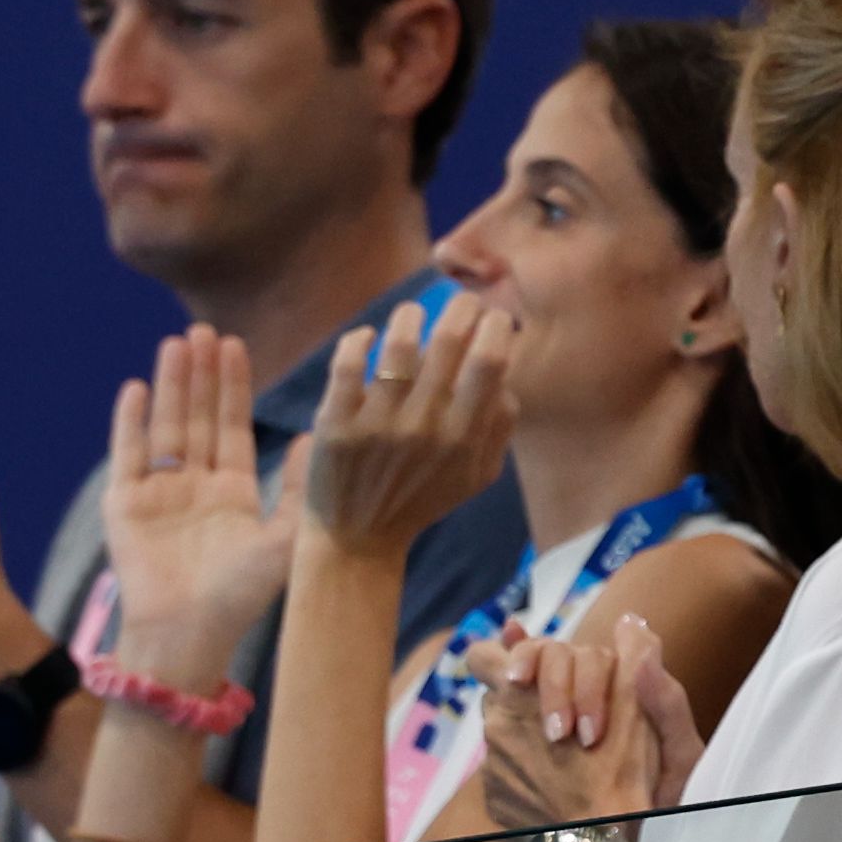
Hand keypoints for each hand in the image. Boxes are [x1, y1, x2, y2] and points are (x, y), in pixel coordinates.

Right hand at [101, 328, 309, 686]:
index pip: (232, 426)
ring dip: (170, 385)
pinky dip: (130, 421)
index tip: (237, 344)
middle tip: (204, 329)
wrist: (190, 635)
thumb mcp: (285, 538)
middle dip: (201, 374)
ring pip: (165, 426)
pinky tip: (137, 386)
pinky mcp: (124, 506)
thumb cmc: (241, 597)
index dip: (233, 386)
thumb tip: (314, 437)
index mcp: (232, 492)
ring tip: (176, 343)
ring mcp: (157, 494)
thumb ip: (299, 488)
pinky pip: (128, 455)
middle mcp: (194, 487)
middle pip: (197, 417)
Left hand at [304, 297, 514, 561]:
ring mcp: (376, 423)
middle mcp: (423, 426)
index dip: (496, 327)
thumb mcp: (477, 476)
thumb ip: (499, 427)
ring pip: (397, 344)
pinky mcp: (334, 422)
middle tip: (460, 302)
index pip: (490, 362)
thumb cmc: (423, 501)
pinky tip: (367, 336)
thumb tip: (506, 377)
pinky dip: (357, 340)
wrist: (357, 539)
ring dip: (410, 316)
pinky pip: (346, 364)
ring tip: (413, 314)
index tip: (493, 319)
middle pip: (448, 342)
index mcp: (463, 438)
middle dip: (460, 308)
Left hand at [476, 616, 703, 833]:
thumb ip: (632, 657)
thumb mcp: (639, 705)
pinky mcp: (495, 799)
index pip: (484, 655)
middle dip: (527, 698)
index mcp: (519, 691)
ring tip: (569, 755)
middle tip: (564, 716)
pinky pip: (506, 775)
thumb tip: (631, 621)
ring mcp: (491, 766)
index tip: (526, 672)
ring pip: (504, 735)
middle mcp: (495, 724)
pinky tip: (560, 787)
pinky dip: (529, 776)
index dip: (504, 655)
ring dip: (529, 737)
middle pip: (499, 695)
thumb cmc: (621, 772)